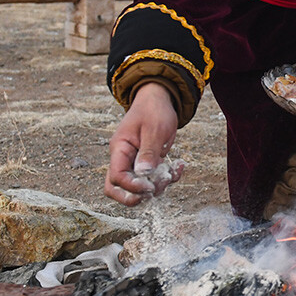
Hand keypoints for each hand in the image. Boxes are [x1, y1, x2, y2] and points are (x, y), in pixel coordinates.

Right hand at [105, 82, 181, 205]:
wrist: (159, 99)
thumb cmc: (154, 110)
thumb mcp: (154, 129)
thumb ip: (148, 152)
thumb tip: (143, 174)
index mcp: (120, 149)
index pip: (116, 177)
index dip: (131, 186)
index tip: (150, 185)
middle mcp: (124, 159)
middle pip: (117, 188)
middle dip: (135, 196)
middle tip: (155, 190)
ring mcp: (135, 162)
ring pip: (138, 187)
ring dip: (157, 187)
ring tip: (172, 172)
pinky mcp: (149, 163)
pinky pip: (155, 179)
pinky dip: (168, 177)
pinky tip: (179, 165)